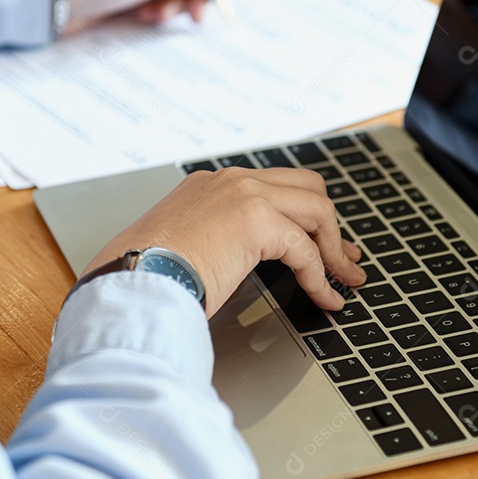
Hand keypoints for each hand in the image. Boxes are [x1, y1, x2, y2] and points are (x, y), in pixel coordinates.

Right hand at [80, 168, 366, 318]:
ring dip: (335, 248)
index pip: (271, 189)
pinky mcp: (257, 220)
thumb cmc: (141, 275)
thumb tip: (227, 266)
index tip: (319, 244)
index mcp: (209, 186)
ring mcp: (244, 193)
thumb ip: (209, 244)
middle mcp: (229, 180)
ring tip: (346, 279)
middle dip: (329, 224)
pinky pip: (306, 248)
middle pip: (305, 187)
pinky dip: (322, 275)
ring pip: (316, 209)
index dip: (302, 217)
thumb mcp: (179, 248)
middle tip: (344, 257)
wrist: (130, 279)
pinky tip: (326, 298)